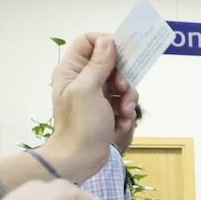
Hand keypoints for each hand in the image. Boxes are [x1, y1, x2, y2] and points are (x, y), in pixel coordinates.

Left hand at [44, 34, 138, 183]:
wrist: (80, 158)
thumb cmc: (80, 125)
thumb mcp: (88, 90)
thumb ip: (98, 64)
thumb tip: (108, 41)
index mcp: (71, 70)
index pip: (88, 41)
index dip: (106, 43)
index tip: (121, 54)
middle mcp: (83, 79)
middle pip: (111, 62)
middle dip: (122, 76)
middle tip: (121, 89)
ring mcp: (96, 95)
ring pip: (121, 83)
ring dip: (128, 97)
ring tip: (124, 113)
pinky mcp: (107, 109)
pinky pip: (124, 101)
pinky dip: (127, 111)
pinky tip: (123, 123)